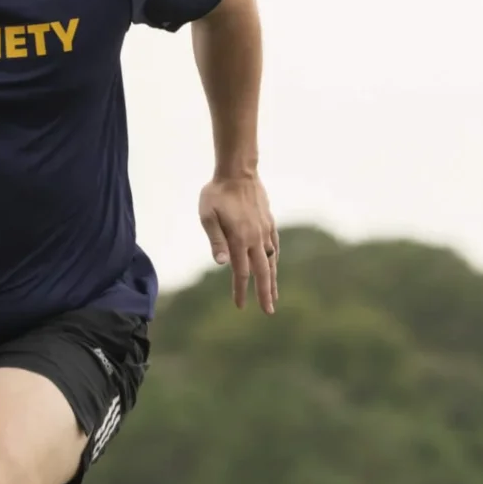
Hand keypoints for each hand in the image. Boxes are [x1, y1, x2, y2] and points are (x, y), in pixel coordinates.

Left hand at [198, 173, 277, 312]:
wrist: (238, 171)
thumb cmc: (217, 193)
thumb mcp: (207, 215)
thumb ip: (216, 240)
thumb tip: (222, 264)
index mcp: (240, 238)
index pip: (241, 272)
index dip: (240, 290)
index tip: (239, 306)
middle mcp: (256, 238)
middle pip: (262, 272)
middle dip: (265, 293)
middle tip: (268, 311)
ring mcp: (265, 230)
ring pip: (271, 260)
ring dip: (272, 280)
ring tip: (274, 296)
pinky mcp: (269, 222)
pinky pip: (274, 245)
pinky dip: (275, 258)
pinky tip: (274, 265)